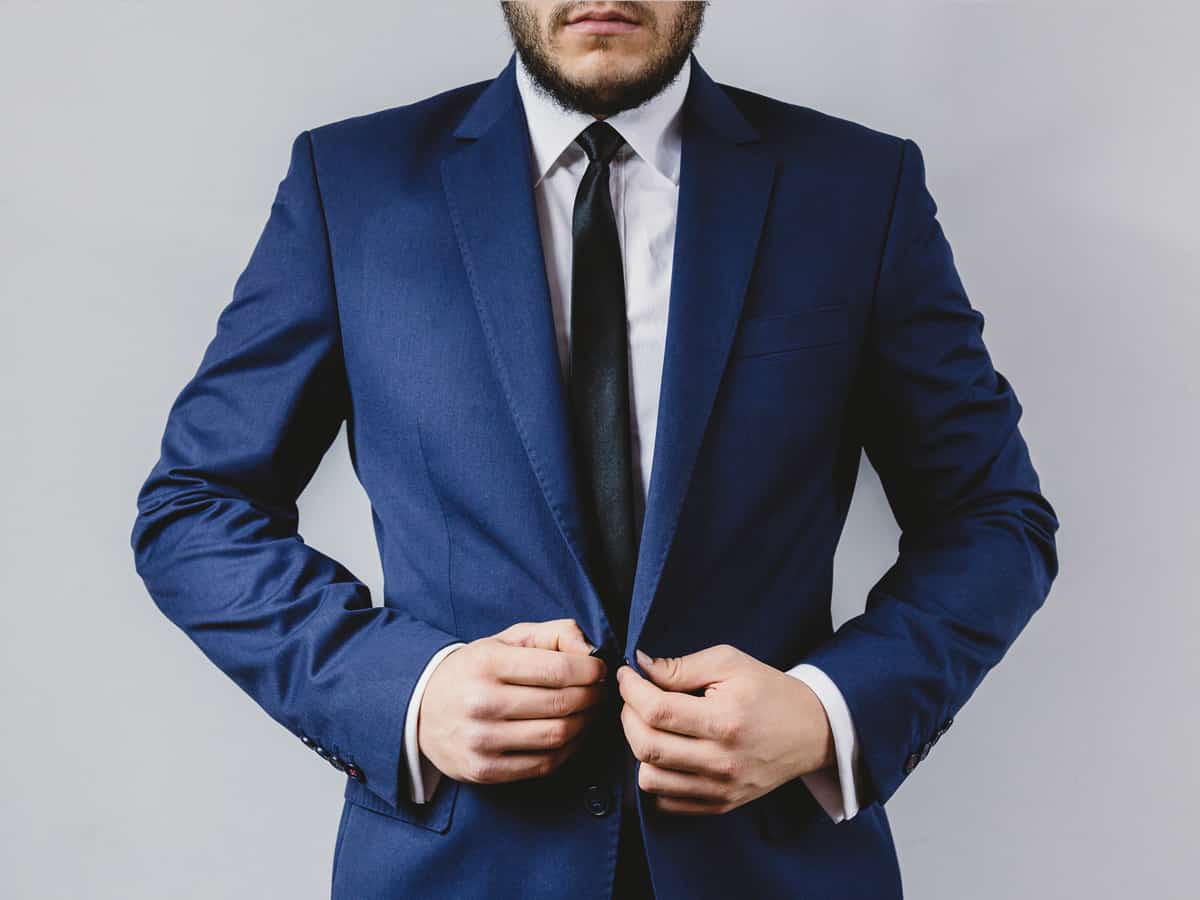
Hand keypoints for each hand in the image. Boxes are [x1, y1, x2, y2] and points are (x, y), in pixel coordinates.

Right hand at [417, 618, 607, 784]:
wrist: (420, 710)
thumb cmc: (474, 670)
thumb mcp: (505, 640)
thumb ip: (553, 633)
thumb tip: (590, 649)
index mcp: (486, 663)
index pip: (558, 669)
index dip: (590, 670)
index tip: (599, 669)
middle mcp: (481, 702)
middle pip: (561, 704)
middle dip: (592, 696)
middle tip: (600, 691)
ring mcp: (481, 740)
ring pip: (557, 736)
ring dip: (585, 724)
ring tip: (589, 711)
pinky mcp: (483, 770)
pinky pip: (543, 764)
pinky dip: (569, 750)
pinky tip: (573, 735)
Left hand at [617, 644, 833, 815]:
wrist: (811, 731)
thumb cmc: (768, 691)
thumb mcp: (729, 662)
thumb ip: (681, 666)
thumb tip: (639, 666)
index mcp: (725, 720)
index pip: (657, 711)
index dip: (630, 689)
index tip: (626, 675)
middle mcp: (721, 760)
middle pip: (646, 746)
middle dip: (628, 716)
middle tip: (635, 698)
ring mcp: (720, 789)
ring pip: (649, 779)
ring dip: (638, 749)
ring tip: (651, 726)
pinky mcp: (720, 805)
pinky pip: (666, 802)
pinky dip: (655, 777)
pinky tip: (665, 752)